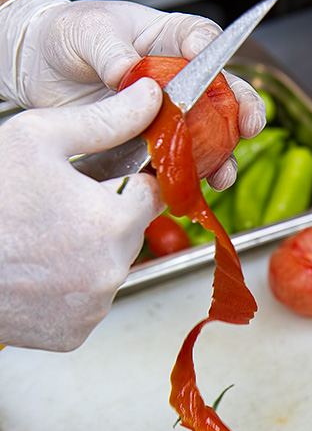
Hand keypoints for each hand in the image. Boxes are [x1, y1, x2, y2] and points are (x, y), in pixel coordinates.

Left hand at [0, 0, 265, 189]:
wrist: (40, 69)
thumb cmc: (68, 37)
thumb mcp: (86, 31)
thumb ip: (110, 49)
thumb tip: (126, 73)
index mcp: (165, 38)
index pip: (199, 37)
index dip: (209, 48)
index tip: (205, 57)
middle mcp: (174, 77)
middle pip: (220, 91)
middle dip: (240, 108)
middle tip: (249, 124)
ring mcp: (163, 114)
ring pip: (204, 134)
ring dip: (219, 155)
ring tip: (224, 173)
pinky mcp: (148, 142)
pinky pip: (173, 160)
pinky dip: (184, 177)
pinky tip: (189, 187)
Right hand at [0, 79, 163, 350]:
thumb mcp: (40, 139)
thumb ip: (105, 120)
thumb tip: (149, 96)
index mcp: (112, 222)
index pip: (152, 194)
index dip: (130, 182)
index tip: (108, 180)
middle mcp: (111, 272)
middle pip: (130, 232)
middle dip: (106, 216)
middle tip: (62, 206)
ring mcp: (92, 308)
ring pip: (109, 267)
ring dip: (89, 251)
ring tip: (44, 237)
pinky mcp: (72, 334)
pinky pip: (87, 301)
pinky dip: (72, 286)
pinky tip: (40, 269)